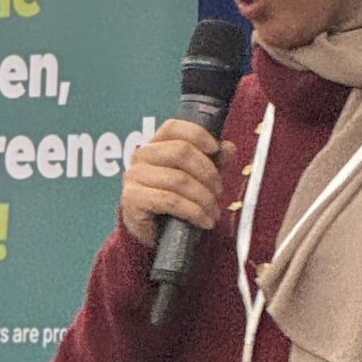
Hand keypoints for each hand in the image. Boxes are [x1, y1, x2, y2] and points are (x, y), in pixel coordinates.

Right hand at [119, 119, 235, 250]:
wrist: (154, 235)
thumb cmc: (175, 202)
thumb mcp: (199, 178)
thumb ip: (214, 161)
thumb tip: (228, 148)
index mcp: (156, 144)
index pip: (173, 127)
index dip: (197, 134)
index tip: (216, 149)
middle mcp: (141, 156)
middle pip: (180, 151)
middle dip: (207, 172)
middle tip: (219, 191)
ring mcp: (134, 176)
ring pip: (178, 179)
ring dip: (204, 197)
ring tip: (213, 212)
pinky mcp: (133, 198)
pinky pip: (170, 201)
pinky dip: (194, 212)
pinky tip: (204, 221)